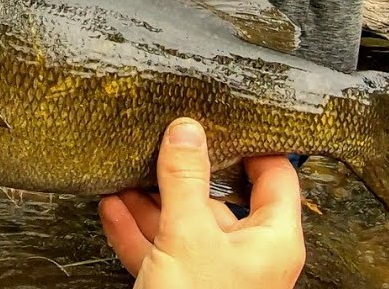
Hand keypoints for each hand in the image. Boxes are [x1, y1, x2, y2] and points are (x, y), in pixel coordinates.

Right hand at [99, 118, 304, 288]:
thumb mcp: (189, 234)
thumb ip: (185, 178)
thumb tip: (187, 130)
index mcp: (272, 239)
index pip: (274, 175)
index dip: (251, 143)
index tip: (225, 116)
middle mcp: (247, 255)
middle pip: (217, 197)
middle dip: (181, 171)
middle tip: (160, 137)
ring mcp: (212, 273)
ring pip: (181, 223)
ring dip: (150, 199)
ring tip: (125, 169)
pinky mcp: (180, 287)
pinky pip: (158, 250)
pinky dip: (135, 228)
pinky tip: (113, 205)